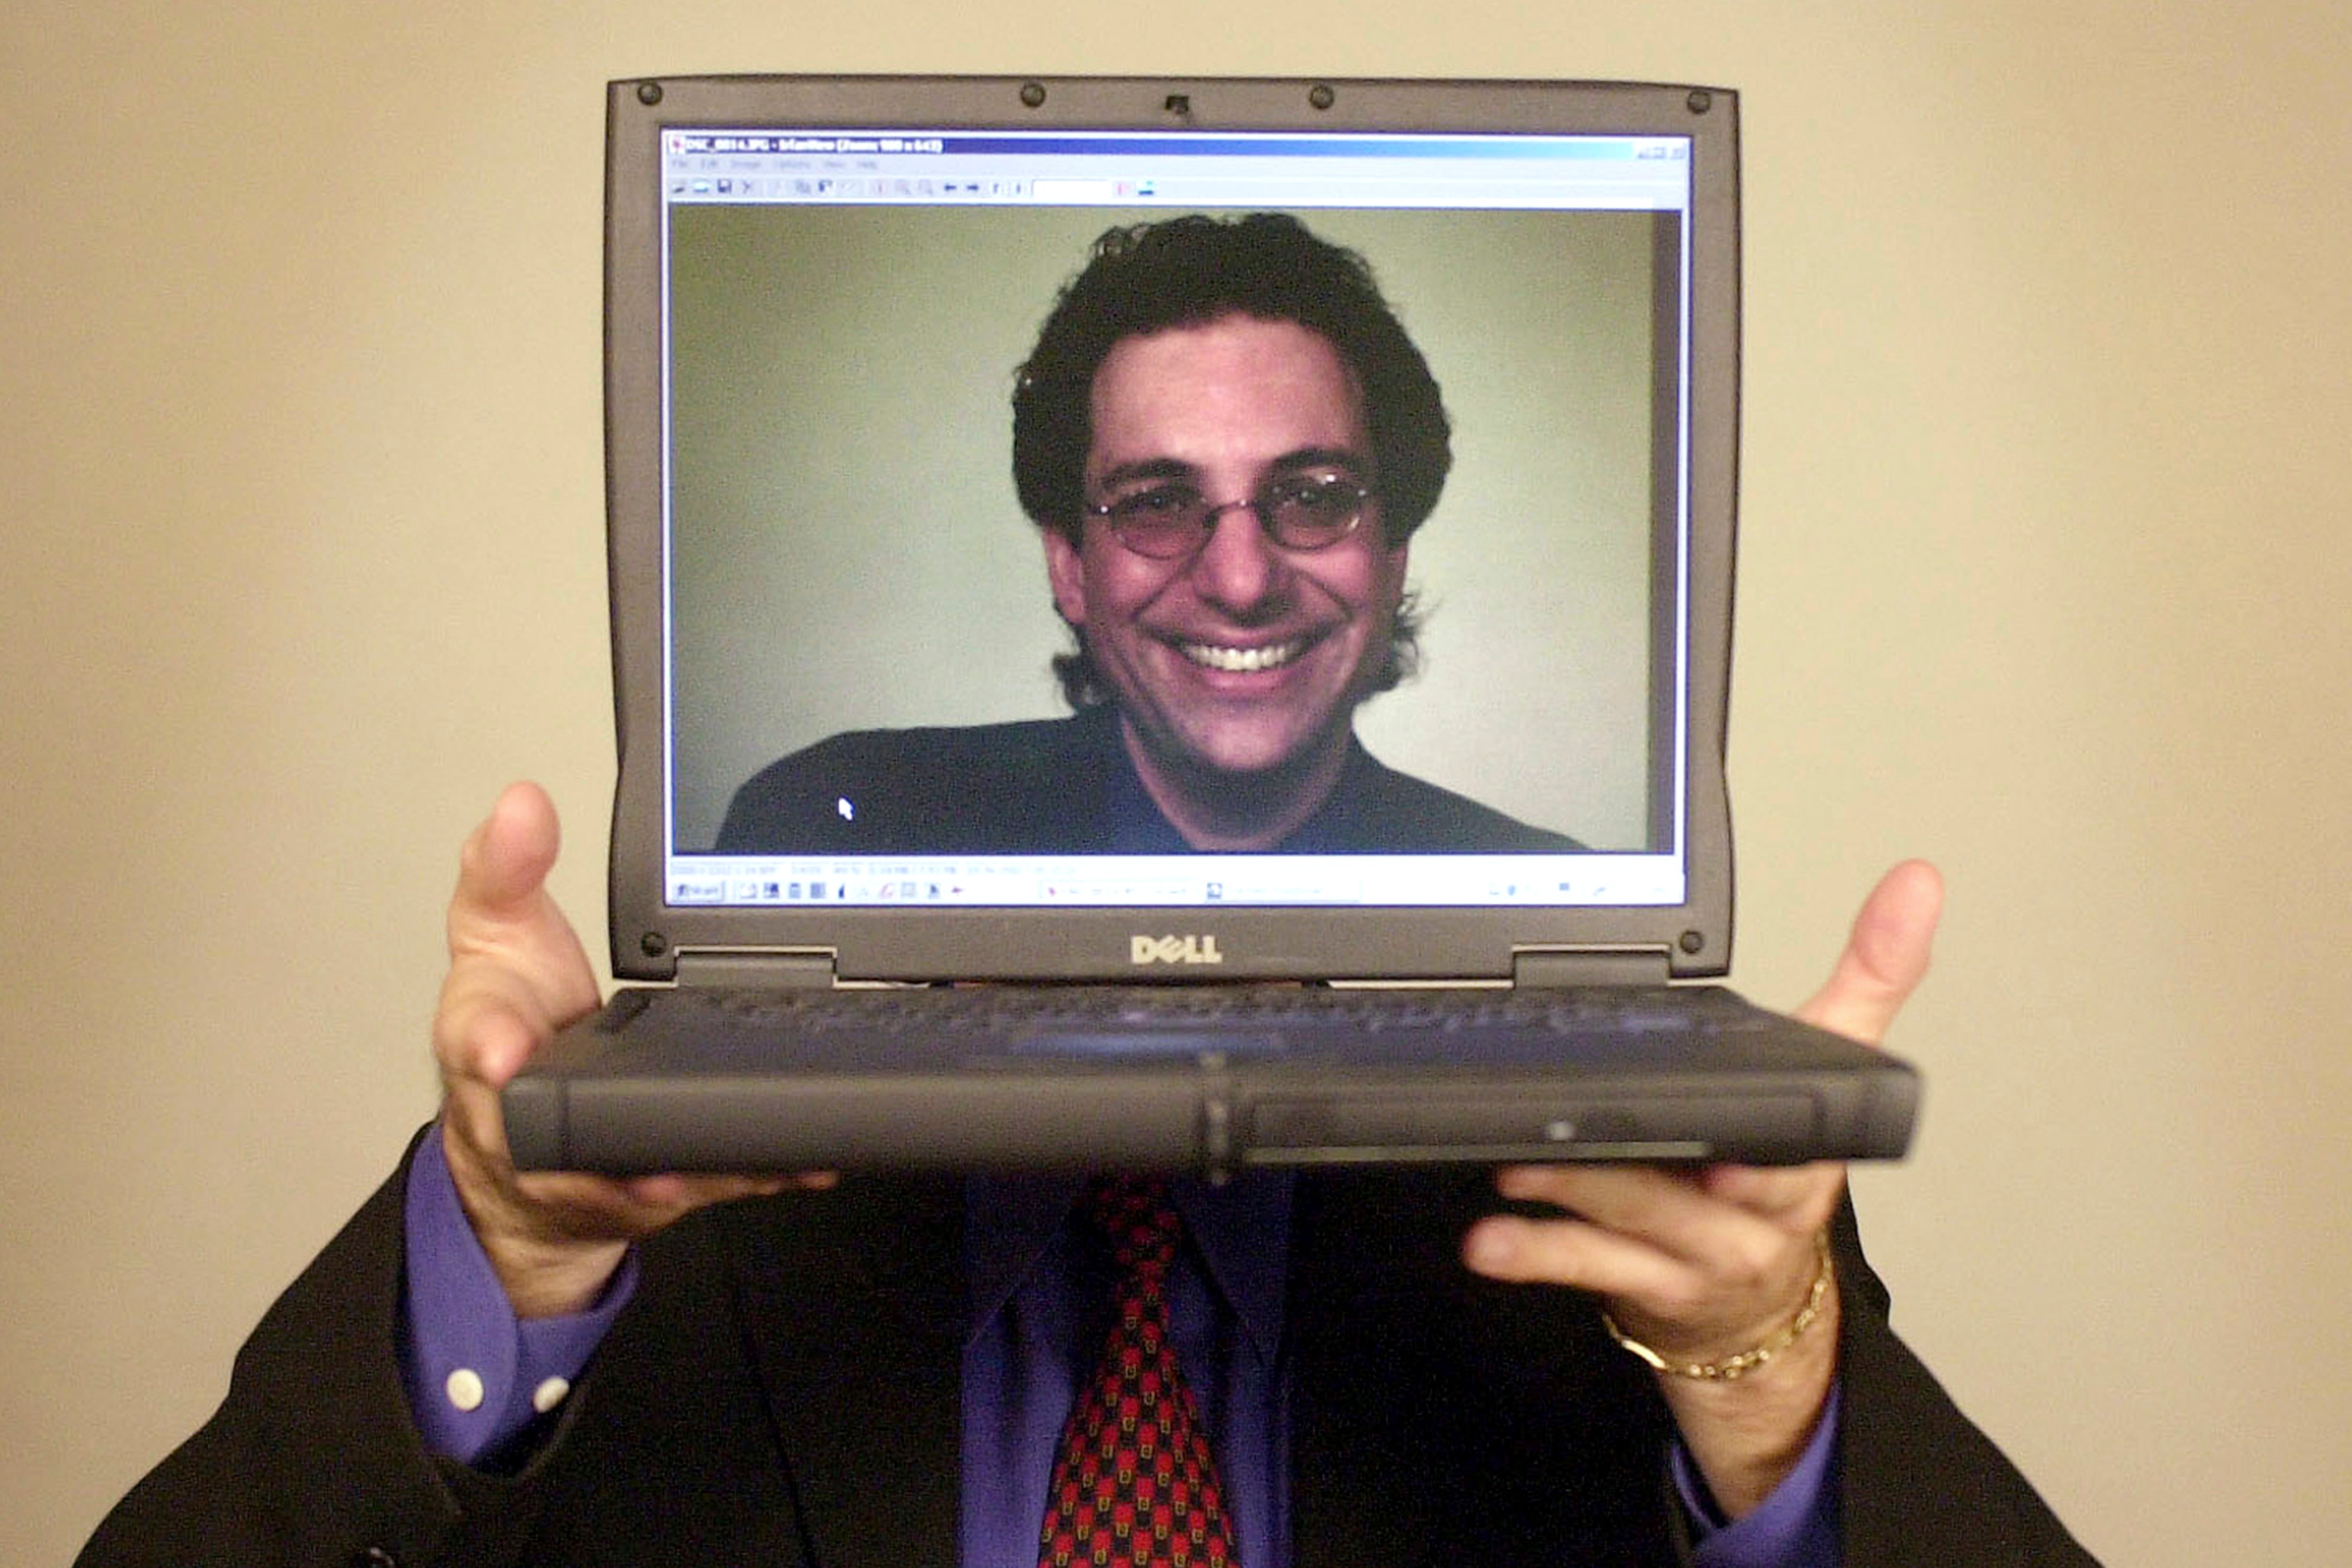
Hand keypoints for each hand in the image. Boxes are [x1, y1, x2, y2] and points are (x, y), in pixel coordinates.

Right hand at [432, 782, 831, 1316]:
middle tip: (660, 1156)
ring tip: (760, 1152)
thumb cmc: (511, 1019)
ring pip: (655, 1169)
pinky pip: (712, 1173)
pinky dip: (760, 1166)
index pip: (479, 1045)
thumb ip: (505, 866)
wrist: (526, 1113)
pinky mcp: (662, 1179)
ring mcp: (606, 1158)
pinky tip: (805, 1156)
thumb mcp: (495, 931)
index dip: (491, 1045)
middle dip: (622, 1141)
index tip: (506, 1051)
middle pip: (578, 1129)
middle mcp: (542, 1118)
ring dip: (706, 1161)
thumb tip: (521, 803)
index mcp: (490, 1048)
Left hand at [1461, 860, 1943, 1515]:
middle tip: (1558, 1145)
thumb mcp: (1837, 1069)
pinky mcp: (1643, 1284)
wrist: (1762, 1301)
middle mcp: (1752, 1216)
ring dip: (1563, 1195)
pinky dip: (1534, 1253)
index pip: (1786, 1156)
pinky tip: (1489, 1242)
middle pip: (1684, 1192)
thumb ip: (1873, 975)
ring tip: (1508, 1165)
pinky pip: (1587, 1269)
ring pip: (1627, 1226)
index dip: (1754, 1164)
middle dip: (1624, 1171)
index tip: (1720, 1163)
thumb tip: (1918, 882)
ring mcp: (1695, 1257)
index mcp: (1800, 1161)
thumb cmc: (1781, 1169)